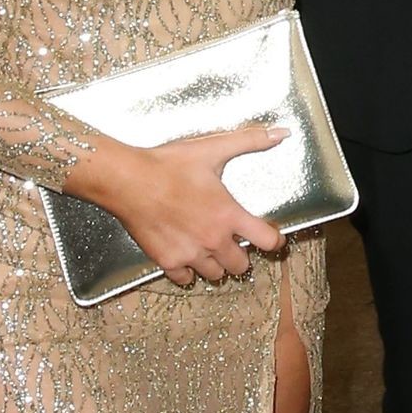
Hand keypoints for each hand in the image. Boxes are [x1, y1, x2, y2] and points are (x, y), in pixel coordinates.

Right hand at [66, 125, 288, 286]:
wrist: (129, 180)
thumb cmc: (170, 165)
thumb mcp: (212, 149)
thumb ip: (249, 141)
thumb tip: (281, 133)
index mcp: (228, 215)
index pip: (266, 241)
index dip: (273, 240)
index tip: (271, 237)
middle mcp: (213, 240)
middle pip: (241, 266)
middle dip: (241, 255)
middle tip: (234, 243)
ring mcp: (190, 254)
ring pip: (215, 275)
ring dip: (216, 264)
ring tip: (210, 249)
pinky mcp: (167, 261)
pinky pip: (185, 279)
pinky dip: (188, 271)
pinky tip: (186, 256)